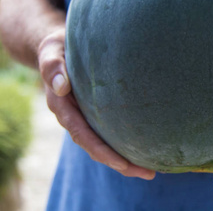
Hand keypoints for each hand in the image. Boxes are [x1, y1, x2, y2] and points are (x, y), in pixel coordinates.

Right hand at [38, 28, 155, 179]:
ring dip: (127, 158)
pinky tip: (146, 148)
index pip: (82, 134)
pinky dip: (126, 142)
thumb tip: (61, 86)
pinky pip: (111, 131)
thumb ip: (53, 67)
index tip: (122, 163)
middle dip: (121, 163)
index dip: (101, 150)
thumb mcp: (51, 52)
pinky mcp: (98, 111)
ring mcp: (87, 116)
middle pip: (97, 146)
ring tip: (152, 170)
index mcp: (63, 107)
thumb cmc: (56, 48)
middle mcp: (75, 117)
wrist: (59, 47)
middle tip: (148, 173)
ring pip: (106, 143)